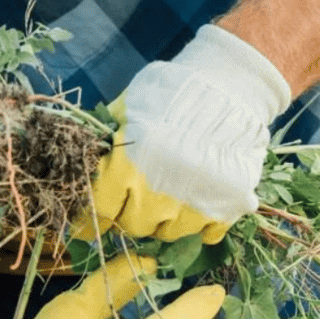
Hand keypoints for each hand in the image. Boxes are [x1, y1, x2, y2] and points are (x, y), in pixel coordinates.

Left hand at [74, 24, 291, 244]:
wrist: (232, 84)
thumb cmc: (173, 91)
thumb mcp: (128, 107)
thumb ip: (108, 138)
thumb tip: (87, 164)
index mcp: (128, 167)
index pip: (101, 210)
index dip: (96, 214)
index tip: (96, 216)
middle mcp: (158, 194)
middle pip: (134, 225)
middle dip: (131, 213)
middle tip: (137, 198)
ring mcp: (195, 204)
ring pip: (168, 233)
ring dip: (164, 219)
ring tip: (168, 197)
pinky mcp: (228, 206)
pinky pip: (208, 234)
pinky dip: (201, 225)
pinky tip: (199, 205)